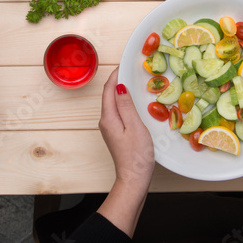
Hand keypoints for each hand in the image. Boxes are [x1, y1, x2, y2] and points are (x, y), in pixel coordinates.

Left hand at [99, 69, 154, 189]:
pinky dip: (125, 102)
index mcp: (108, 118)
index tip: (125, 63)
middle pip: (109, 95)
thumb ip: (126, 106)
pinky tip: (134, 101)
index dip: (115, 75)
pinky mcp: (116, 133)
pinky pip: (118, 112)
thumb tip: (120, 86)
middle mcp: (105, 121)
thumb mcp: (134, 127)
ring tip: (134, 81)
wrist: (134, 179)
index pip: (108, 89)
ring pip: (114, 103)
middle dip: (118, 80)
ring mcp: (110, 128)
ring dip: (122, 91)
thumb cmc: (136, 155)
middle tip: (131, 69)